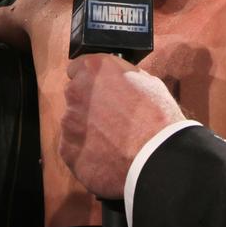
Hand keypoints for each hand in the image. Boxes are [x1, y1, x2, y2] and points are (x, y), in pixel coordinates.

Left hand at [59, 53, 184, 198]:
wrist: (156, 158)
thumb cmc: (158, 118)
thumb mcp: (148, 82)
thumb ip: (122, 78)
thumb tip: (118, 81)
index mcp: (94, 69)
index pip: (78, 68)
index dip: (90, 80)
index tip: (99, 90)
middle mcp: (75, 91)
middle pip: (75, 95)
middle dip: (88, 104)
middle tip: (110, 118)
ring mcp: (69, 121)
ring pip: (73, 123)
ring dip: (87, 129)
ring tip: (112, 142)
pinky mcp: (68, 148)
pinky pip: (74, 147)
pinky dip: (86, 152)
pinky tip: (106, 157)